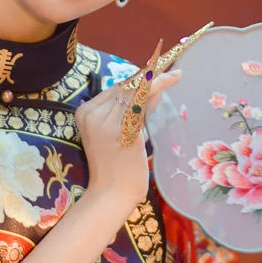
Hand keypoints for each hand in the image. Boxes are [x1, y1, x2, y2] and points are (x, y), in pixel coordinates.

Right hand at [76, 69, 181, 214]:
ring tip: (177, 75)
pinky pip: (143, 101)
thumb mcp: (123, 132)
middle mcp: (92, 114)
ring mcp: (105, 121)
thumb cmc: (118, 167)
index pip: (115, 89)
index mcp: (84, 113)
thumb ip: (137, 109)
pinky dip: (159, 87)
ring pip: (135, 91)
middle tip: (173, 71)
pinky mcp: (122, 129)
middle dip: (150, 76)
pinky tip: (173, 80)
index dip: (138, 79)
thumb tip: (156, 86)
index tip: (156, 68)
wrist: (111, 194)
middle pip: (125, 87)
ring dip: (158, 80)